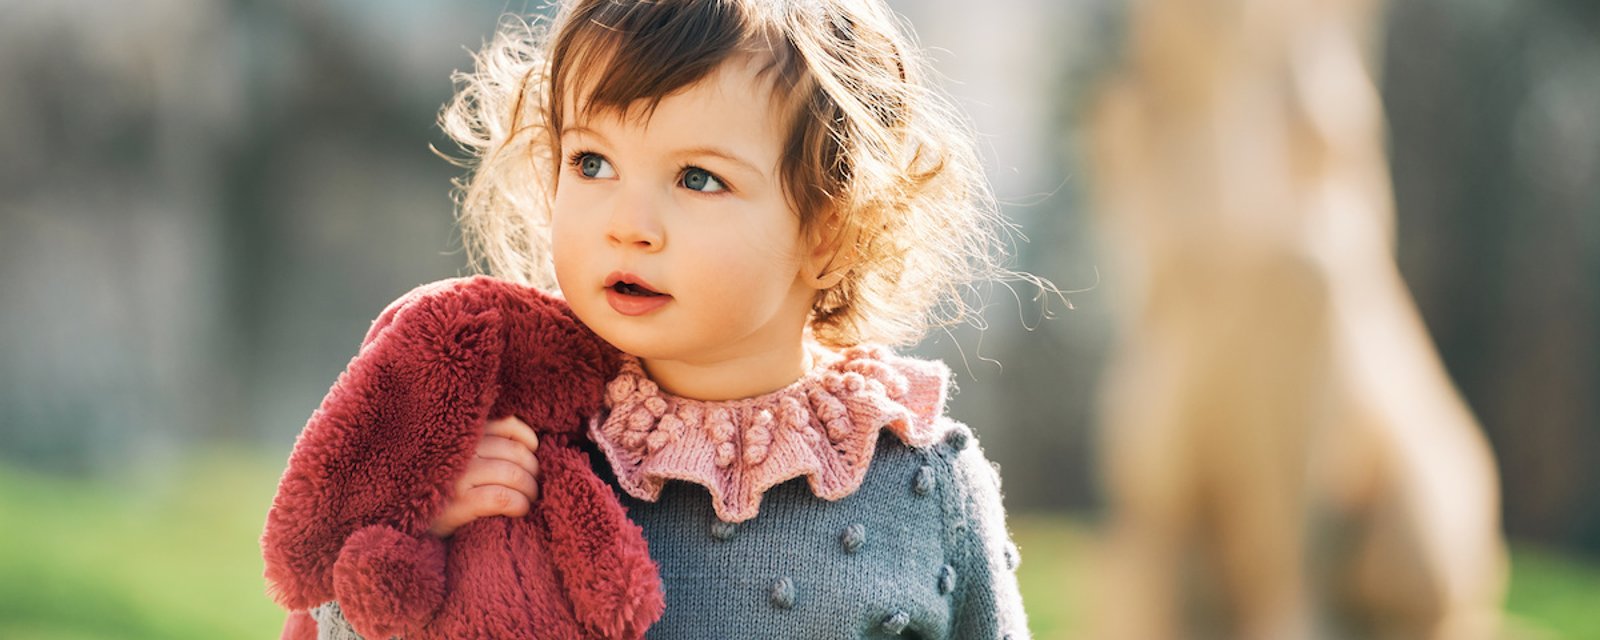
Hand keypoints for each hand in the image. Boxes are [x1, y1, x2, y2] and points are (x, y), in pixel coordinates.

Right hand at [428, 416, 539, 537]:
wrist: (404, 521)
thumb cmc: (437, 488)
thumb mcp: (453, 457)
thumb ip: (481, 443)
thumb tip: (528, 444)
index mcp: (459, 434)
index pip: (506, 425)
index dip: (527, 439)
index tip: (532, 452)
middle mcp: (458, 451)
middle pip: (515, 453)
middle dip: (532, 470)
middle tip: (533, 484)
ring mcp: (457, 477)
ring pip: (513, 475)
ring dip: (530, 490)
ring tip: (529, 499)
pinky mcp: (458, 503)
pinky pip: (502, 497)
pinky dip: (519, 504)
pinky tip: (519, 510)